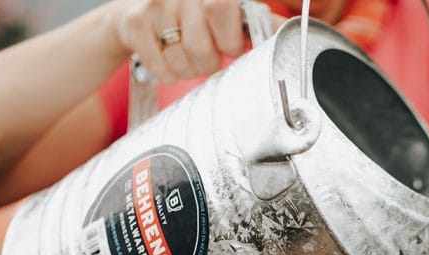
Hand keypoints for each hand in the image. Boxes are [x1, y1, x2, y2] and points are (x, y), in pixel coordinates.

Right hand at [111, 0, 260, 83]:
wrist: (136, 10)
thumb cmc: (193, 16)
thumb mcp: (228, 12)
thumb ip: (258, 20)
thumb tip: (293, 26)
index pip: (222, 8)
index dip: (228, 39)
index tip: (229, 47)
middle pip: (202, 45)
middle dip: (208, 62)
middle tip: (206, 55)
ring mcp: (155, 4)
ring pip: (183, 61)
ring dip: (188, 69)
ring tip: (186, 55)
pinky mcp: (135, 23)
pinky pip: (162, 69)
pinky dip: (168, 73)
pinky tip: (167, 58)